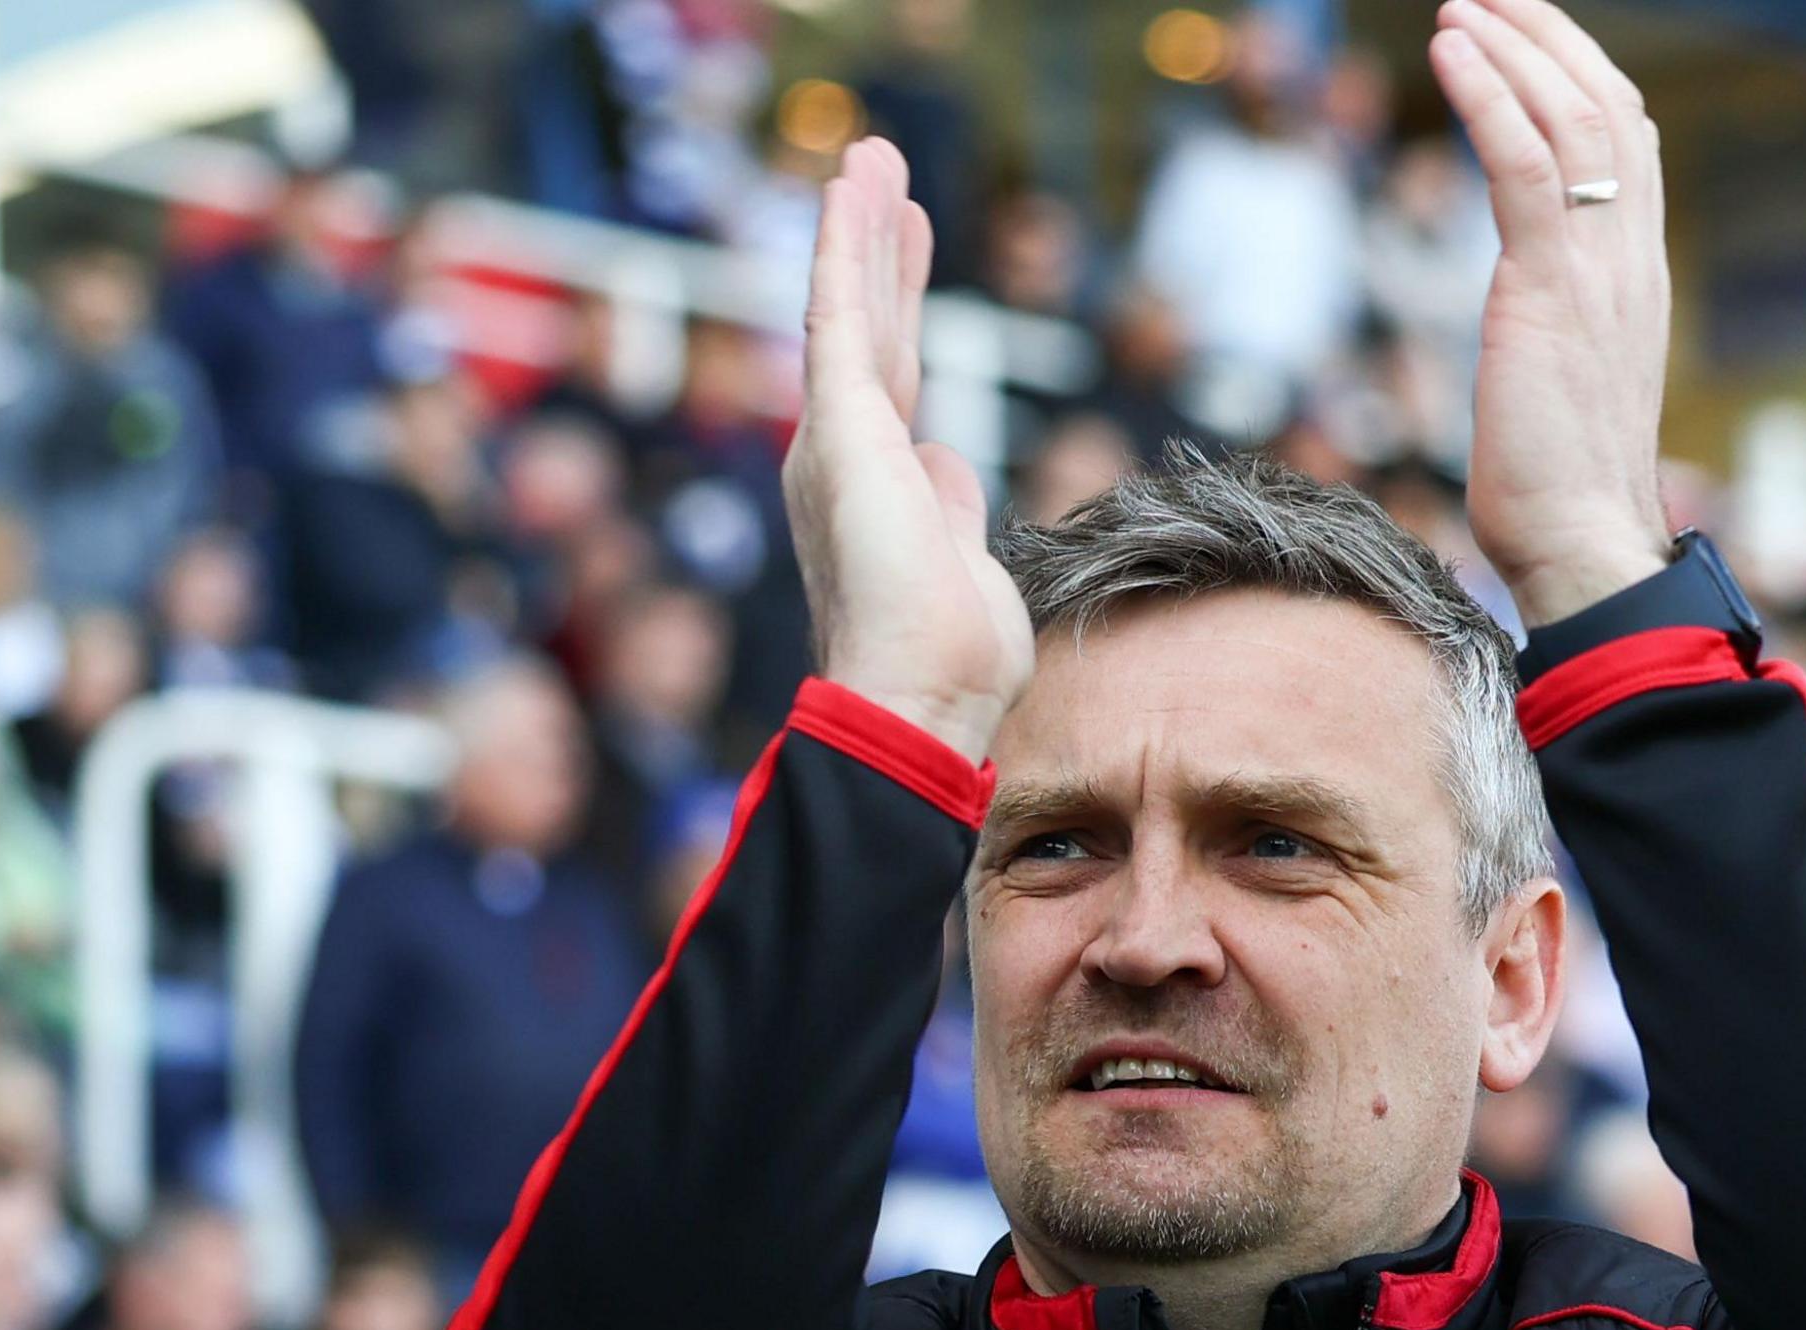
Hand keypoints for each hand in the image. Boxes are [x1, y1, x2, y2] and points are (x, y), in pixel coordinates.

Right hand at [784, 137, 1034, 760]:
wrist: (919, 698)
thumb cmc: (948, 662)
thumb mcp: (967, 564)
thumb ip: (952, 508)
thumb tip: (948, 463)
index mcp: (880, 486)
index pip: (896, 374)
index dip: (901, 302)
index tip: (910, 243)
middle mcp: (846, 457)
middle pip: (873, 329)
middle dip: (880, 249)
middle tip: (884, 173)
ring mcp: (838, 440)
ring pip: (854, 310)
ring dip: (860, 229)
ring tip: (868, 156)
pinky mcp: (841, 428)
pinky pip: (838, 318)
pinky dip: (842, 250)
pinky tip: (847, 190)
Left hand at [1430, 0, 1674, 628]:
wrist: (1582, 547)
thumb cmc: (1560, 491)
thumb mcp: (1563, 385)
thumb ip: (1555, 329)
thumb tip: (1523, 322)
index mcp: (1638, 278)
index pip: (1632, 141)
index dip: (1584, 75)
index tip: (1531, 39)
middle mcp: (1632, 259)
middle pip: (1611, 105)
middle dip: (1550, 38)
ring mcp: (1600, 270)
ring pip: (1571, 118)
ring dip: (1512, 50)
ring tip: (1460, 8)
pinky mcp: (1551, 288)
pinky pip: (1523, 162)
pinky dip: (1487, 96)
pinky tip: (1448, 55)